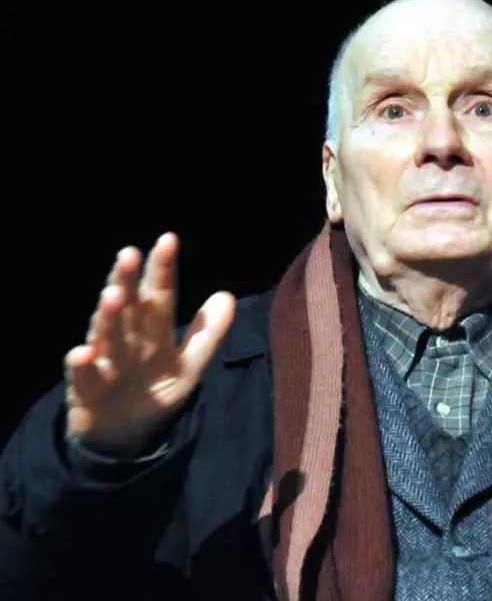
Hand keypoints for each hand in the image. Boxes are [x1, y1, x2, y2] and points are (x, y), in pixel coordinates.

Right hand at [65, 233, 235, 458]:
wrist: (122, 435)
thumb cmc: (153, 392)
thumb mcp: (188, 367)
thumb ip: (207, 334)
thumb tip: (226, 295)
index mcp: (152, 331)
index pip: (159, 296)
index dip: (163, 270)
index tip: (168, 240)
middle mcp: (126, 339)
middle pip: (128, 307)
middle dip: (128, 281)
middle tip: (129, 254)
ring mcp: (104, 361)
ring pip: (105, 334)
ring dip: (108, 315)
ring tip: (113, 295)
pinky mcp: (86, 389)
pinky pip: (82, 376)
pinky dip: (81, 365)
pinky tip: (83, 353)